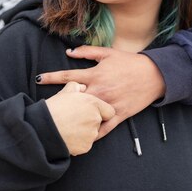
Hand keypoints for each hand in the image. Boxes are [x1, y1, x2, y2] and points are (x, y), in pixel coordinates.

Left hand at [38, 46, 164, 138]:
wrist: (154, 75)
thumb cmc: (129, 62)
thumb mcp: (107, 53)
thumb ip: (87, 52)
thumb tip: (69, 52)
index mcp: (94, 75)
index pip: (67, 77)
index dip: (50, 77)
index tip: (38, 79)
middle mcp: (99, 90)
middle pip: (73, 98)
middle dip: (59, 102)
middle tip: (45, 107)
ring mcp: (108, 104)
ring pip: (86, 115)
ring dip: (73, 119)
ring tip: (59, 125)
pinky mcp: (119, 114)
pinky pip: (104, 128)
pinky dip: (93, 134)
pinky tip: (83, 138)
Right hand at [44, 81, 114, 155]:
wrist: (43, 128)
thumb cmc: (54, 108)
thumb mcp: (65, 92)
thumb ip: (77, 87)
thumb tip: (82, 87)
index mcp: (93, 104)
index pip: (109, 111)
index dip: (100, 112)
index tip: (90, 112)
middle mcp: (96, 119)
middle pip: (99, 122)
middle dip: (90, 121)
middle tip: (75, 119)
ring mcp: (92, 134)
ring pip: (92, 133)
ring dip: (84, 132)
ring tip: (69, 128)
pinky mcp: (86, 147)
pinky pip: (85, 144)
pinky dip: (78, 142)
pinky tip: (68, 136)